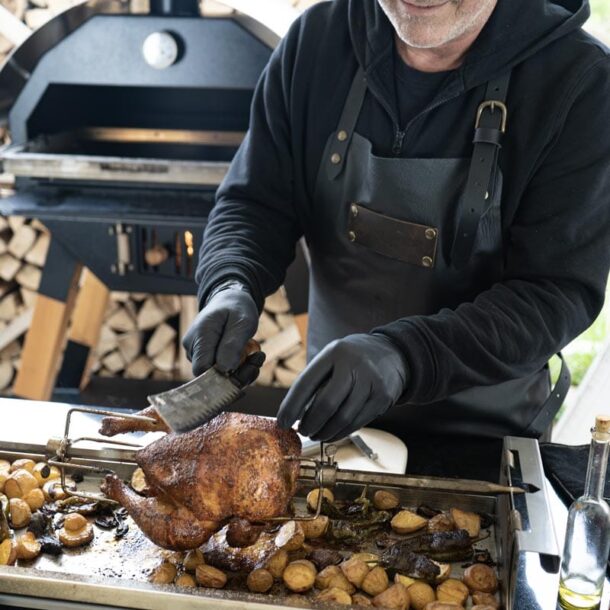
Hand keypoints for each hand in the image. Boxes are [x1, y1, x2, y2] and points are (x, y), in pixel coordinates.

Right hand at [182, 285, 257, 374]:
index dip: (223, 375)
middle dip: (238, 374)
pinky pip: (221, 372)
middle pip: (210, 376)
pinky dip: (238, 369)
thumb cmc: (237, 308)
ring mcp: (197, 354)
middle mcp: (193, 347)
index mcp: (200, 335)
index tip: (248, 365)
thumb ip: (232, 344)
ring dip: (241, 371)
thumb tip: (224, 369)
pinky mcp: (205, 358)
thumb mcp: (242, 321)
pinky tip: (250, 358)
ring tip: (257, 355)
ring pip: (217, 376)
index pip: (202, 369)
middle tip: (258, 358)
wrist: (231, 301)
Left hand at [277, 334, 408, 441]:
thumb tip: (293, 412)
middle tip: (302, 430)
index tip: (282, 421)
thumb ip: (315, 380)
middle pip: (326, 404)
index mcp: (334, 353)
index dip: (291, 406)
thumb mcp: (332, 358)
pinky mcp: (383, 397)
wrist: (393, 353)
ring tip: (316, 434)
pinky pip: (358, 422)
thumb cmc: (352, 359)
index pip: (307, 382)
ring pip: (343, 418)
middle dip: (310, 423)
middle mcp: (354, 365)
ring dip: (325, 432)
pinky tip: (332, 433)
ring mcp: (371, 382)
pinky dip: (341, 432)